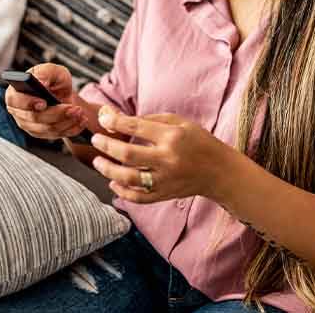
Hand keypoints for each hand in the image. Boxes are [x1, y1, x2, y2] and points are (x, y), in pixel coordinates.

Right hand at [4, 64, 87, 139]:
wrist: (61, 92)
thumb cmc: (53, 80)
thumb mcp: (52, 71)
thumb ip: (46, 73)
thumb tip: (42, 82)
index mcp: (15, 93)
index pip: (16, 101)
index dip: (28, 103)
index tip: (43, 103)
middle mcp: (18, 112)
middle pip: (35, 118)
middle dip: (57, 114)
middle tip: (74, 108)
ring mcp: (29, 125)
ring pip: (47, 129)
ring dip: (67, 122)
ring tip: (80, 113)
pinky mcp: (41, 133)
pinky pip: (56, 135)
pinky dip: (71, 129)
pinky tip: (81, 121)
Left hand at [89, 108, 237, 203]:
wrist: (219, 171)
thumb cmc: (198, 141)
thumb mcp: (179, 122)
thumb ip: (148, 120)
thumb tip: (116, 118)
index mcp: (172, 137)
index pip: (136, 127)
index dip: (114, 121)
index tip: (102, 118)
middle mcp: (168, 159)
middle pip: (127, 154)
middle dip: (106, 146)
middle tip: (95, 140)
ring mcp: (165, 180)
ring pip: (128, 178)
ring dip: (108, 170)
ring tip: (98, 161)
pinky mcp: (164, 195)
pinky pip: (137, 197)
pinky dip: (121, 192)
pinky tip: (113, 182)